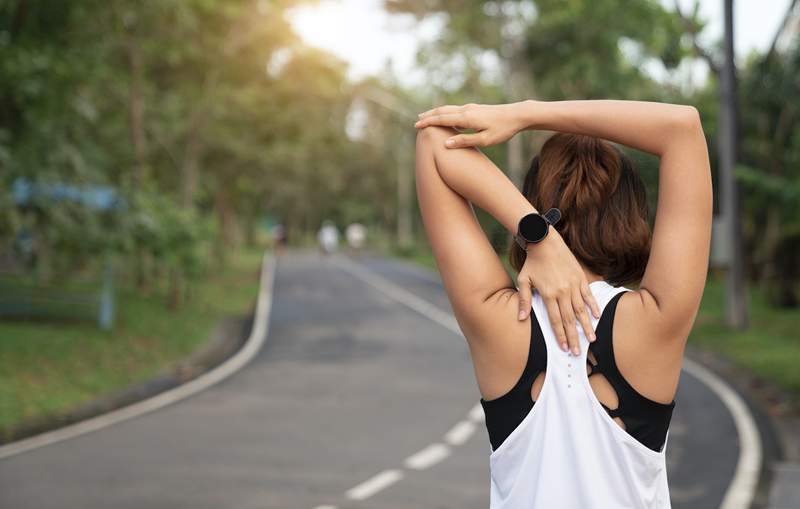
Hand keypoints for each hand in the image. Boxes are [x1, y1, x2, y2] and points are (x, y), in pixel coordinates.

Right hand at [414, 102, 525, 147]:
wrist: (517, 115)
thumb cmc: (502, 130)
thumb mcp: (485, 140)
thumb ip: (465, 141)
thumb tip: (446, 143)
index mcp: (467, 118)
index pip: (442, 119)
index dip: (428, 122)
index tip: (417, 126)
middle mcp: (466, 110)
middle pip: (442, 111)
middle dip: (429, 116)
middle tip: (417, 120)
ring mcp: (471, 107)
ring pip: (448, 108)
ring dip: (436, 112)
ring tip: (427, 116)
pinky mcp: (475, 108)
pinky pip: (455, 109)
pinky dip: (445, 112)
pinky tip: (446, 116)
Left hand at [516, 230, 600, 355]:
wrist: (545, 241)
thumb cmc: (532, 263)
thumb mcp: (523, 280)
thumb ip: (523, 300)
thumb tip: (521, 318)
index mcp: (549, 294)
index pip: (555, 320)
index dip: (560, 335)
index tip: (564, 348)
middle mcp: (563, 292)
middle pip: (569, 320)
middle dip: (574, 337)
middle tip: (578, 353)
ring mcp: (573, 285)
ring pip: (581, 310)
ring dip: (586, 326)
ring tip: (592, 339)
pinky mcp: (580, 277)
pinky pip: (588, 295)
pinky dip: (593, 306)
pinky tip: (597, 316)